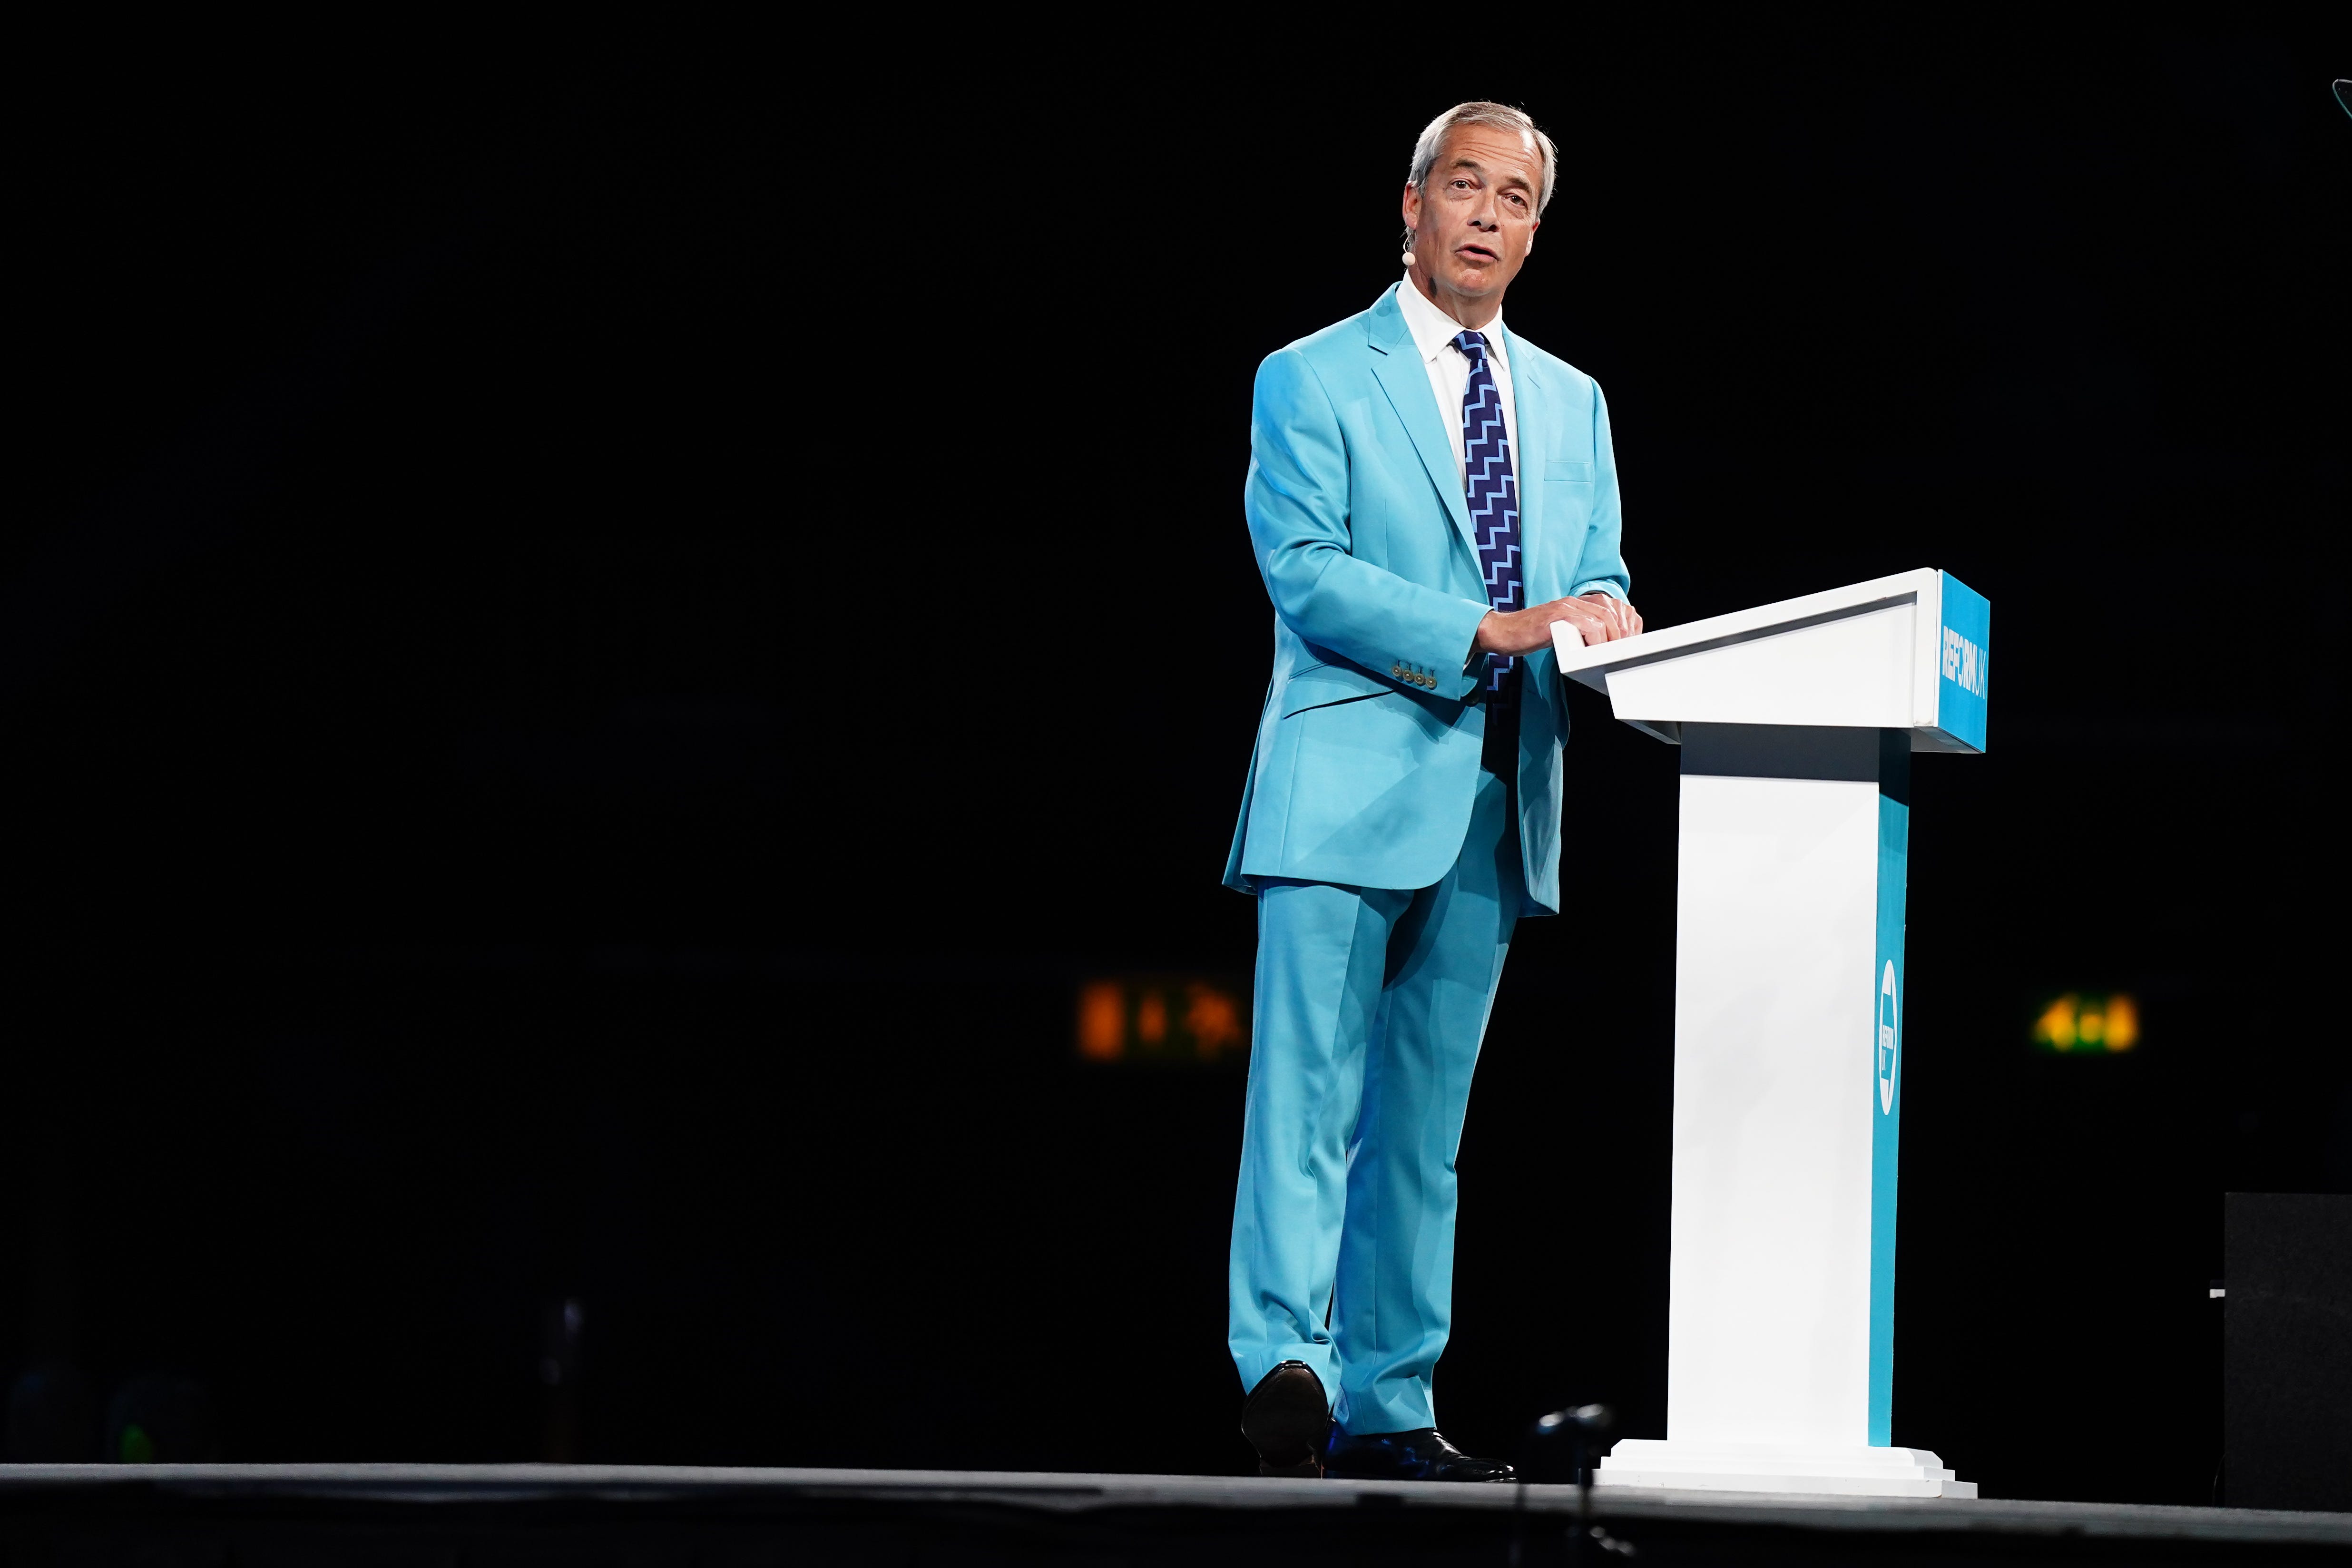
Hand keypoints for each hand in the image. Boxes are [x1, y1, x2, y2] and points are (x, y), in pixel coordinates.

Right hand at [1473, 592, 1643, 656]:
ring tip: (1610, 653)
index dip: (1621, 623)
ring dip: (1611, 637)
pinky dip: (1596, 639)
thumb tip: (1595, 645)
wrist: (1500, 632)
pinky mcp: (1558, 617)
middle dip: (1621, 632)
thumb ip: (1575, 630)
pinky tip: (1593, 651)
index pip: (1609, 606)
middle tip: (1621, 651)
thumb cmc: (1525, 635)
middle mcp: (1572, 601)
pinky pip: (1588, 625)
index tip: (1624, 643)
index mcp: (1574, 603)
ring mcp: (1565, 608)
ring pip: (1603, 616)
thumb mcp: (1556, 630)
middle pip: (1611, 610)